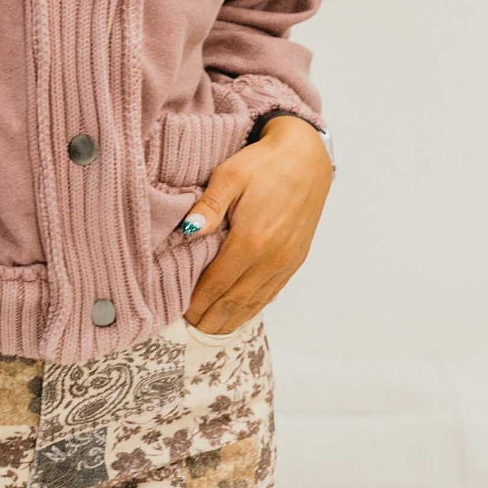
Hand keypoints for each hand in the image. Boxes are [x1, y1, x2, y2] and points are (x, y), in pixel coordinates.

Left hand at [179, 116, 332, 333]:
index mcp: (251, 240)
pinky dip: (252, 308)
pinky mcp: (296, 259)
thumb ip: (208, 206)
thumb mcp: (230, 175)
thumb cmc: (264, 163)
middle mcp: (271, 258)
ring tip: (210, 331)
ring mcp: (286, 261)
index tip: (180, 315)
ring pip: (254, 302)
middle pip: (235, 301)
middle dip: (211, 319)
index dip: (198, 303)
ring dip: (231, 320)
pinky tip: (240, 314)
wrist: (307, 157)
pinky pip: (271, 293)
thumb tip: (187, 231)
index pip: (217, 284)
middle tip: (189, 330)